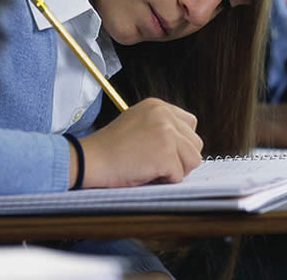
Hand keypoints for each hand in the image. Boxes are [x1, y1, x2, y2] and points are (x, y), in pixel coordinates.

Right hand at [78, 97, 202, 188]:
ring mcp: (166, 132)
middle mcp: (164, 114)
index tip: (162, 151)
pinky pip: (179, 175)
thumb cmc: (109, 149)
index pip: (190, 124)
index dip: (180, 142)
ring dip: (175, 169)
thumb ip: (161, 127)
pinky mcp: (165, 153)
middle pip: (196, 142)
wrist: (90, 159)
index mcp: (157, 106)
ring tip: (151, 168)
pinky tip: (145, 173)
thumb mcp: (137, 124)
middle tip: (155, 162)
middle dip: (181, 158)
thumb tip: (186, 145)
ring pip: (193, 159)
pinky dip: (164, 180)